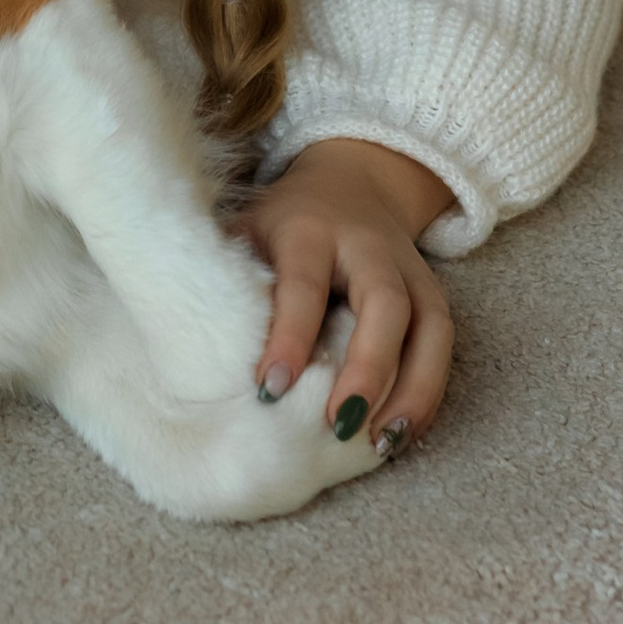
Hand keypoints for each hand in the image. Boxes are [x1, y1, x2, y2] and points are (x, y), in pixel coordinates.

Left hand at [236, 138, 455, 458]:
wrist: (354, 180)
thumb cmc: (284, 223)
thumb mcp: (247, 231)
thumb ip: (225, 276)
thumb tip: (180, 346)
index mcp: (309, 229)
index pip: (304, 284)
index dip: (289, 336)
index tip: (269, 389)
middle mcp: (368, 247)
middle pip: (385, 305)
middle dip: (367, 368)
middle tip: (337, 424)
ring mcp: (409, 270)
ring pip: (430, 329)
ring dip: (411, 390)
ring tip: (382, 443)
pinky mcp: (433, 294)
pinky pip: (443, 346)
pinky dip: (428, 392)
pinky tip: (402, 432)